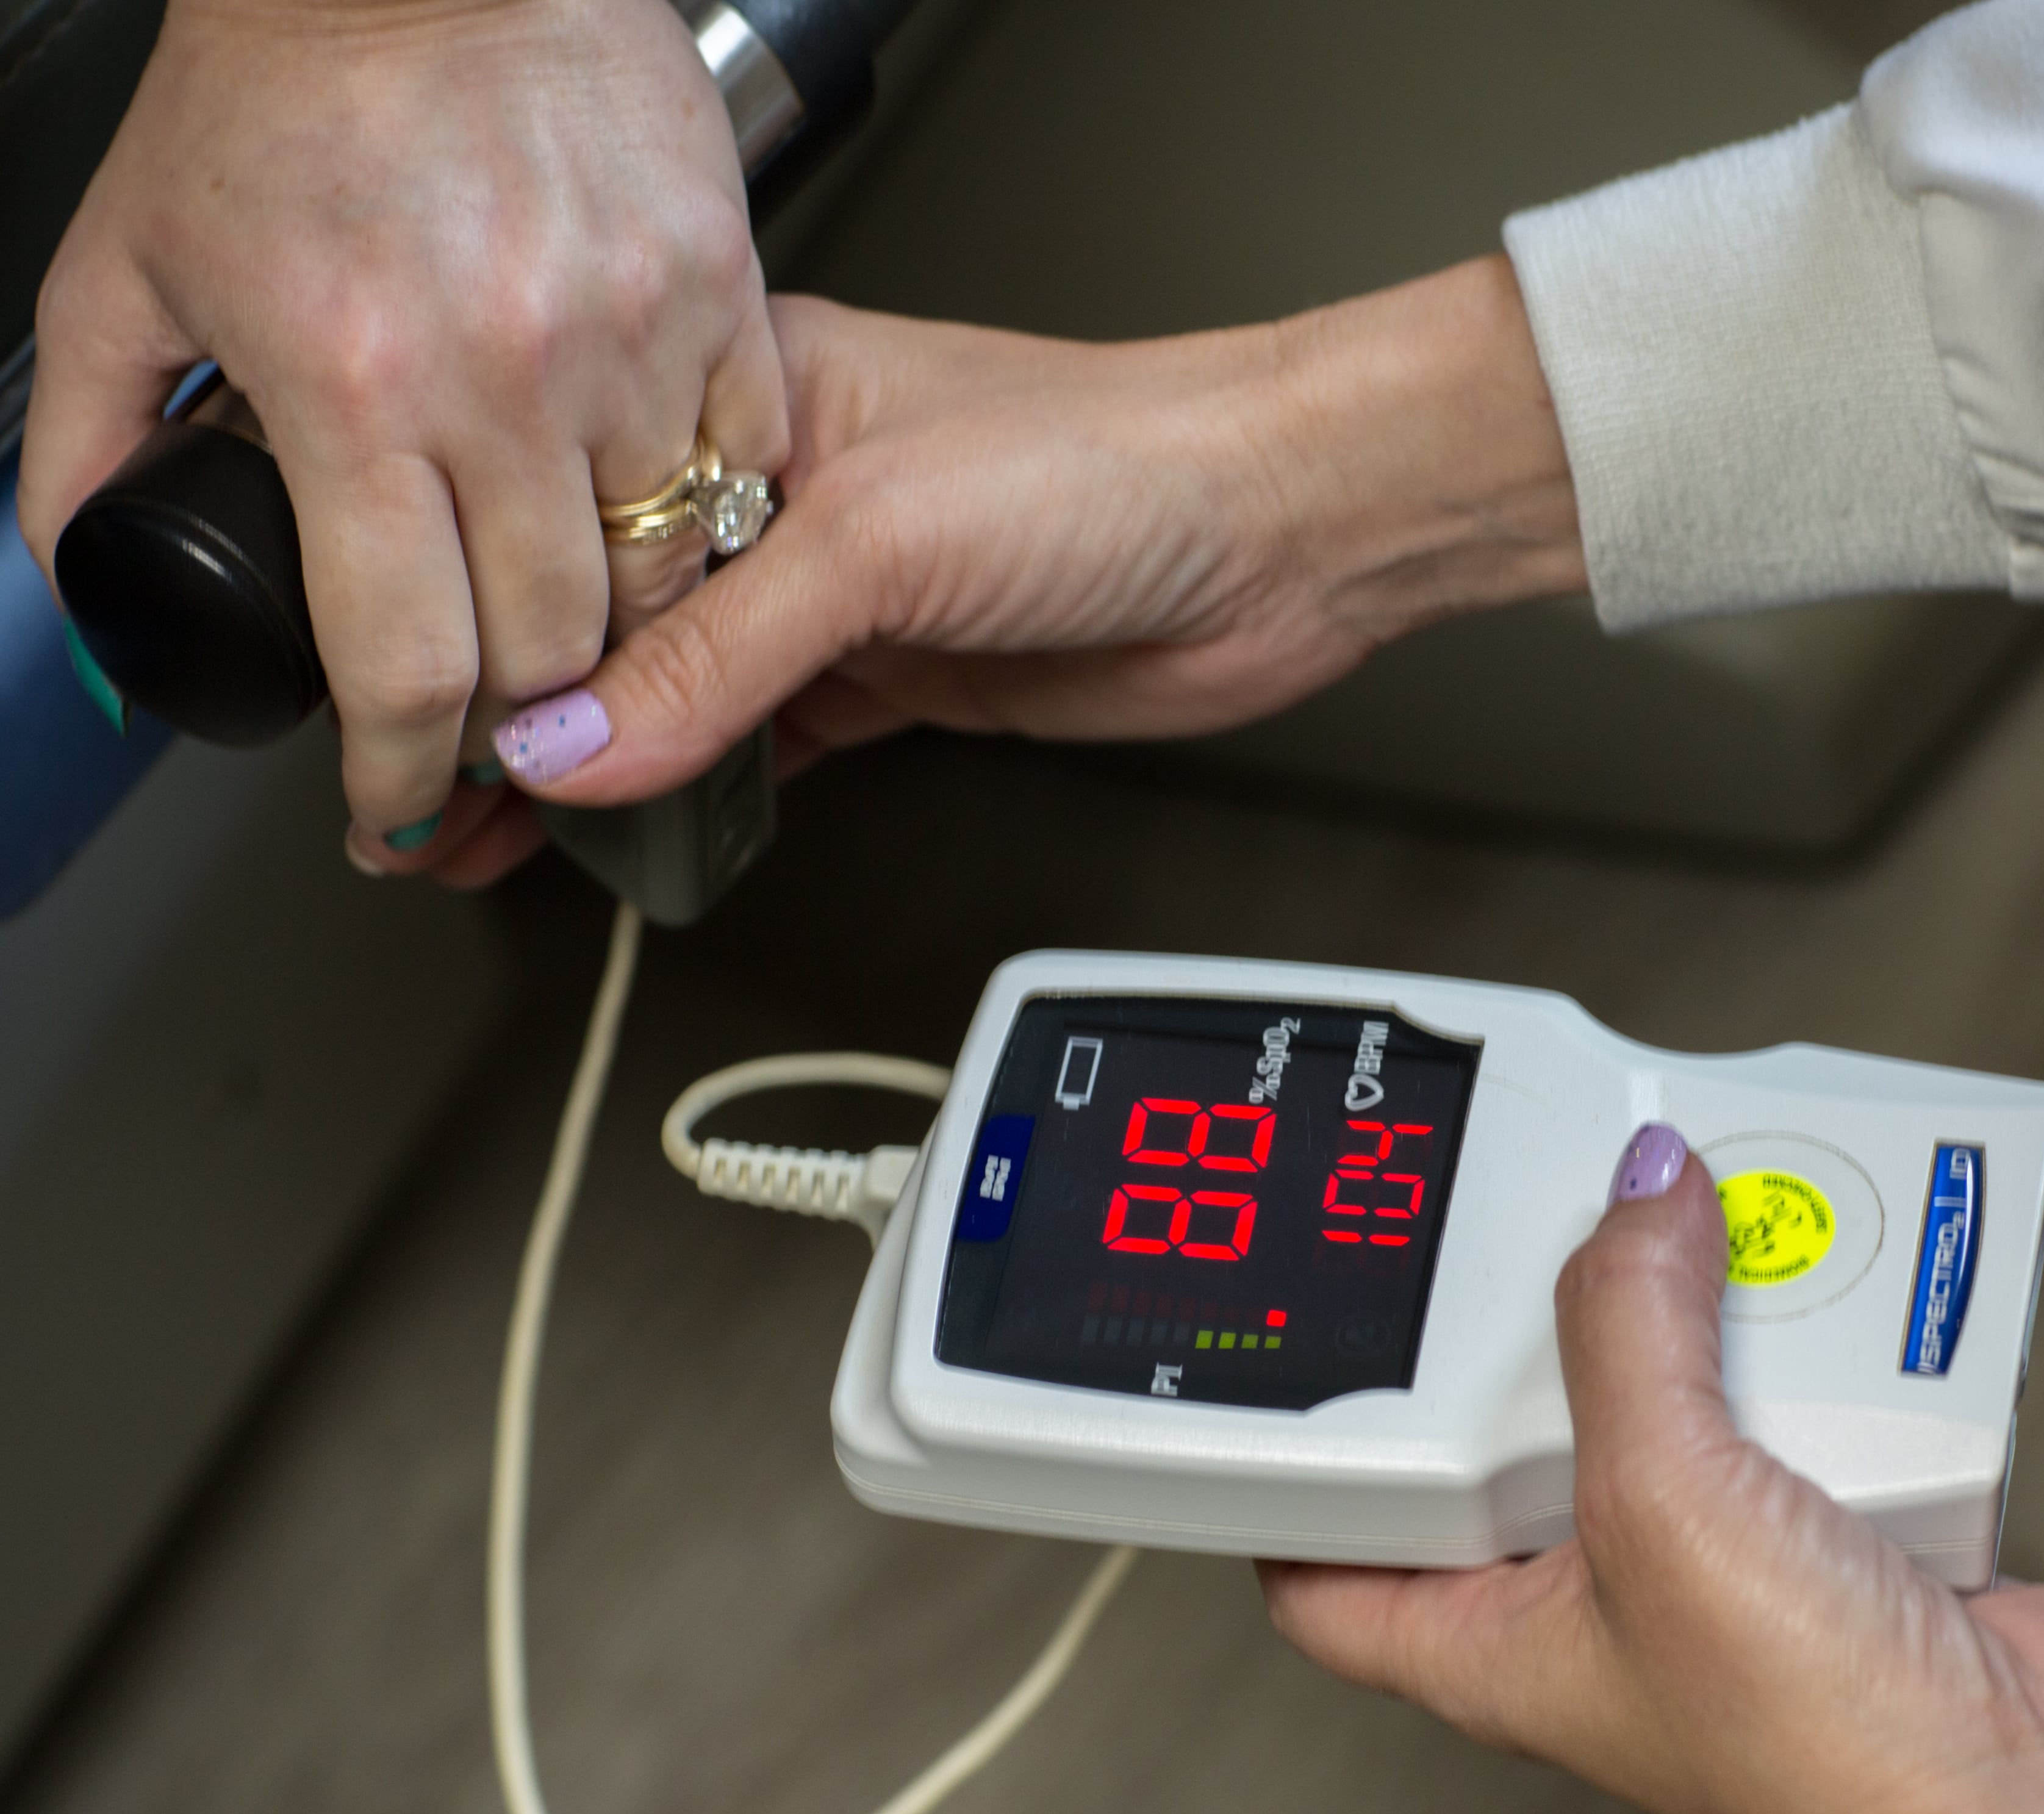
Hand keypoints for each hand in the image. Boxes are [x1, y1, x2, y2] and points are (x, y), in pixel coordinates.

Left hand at [17, 0, 786, 879]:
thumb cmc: (292, 71)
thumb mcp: (130, 262)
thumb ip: (89, 440)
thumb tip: (86, 585)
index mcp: (353, 383)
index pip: (407, 668)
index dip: (407, 777)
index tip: (400, 811)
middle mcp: (504, 375)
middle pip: (550, 652)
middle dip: (512, 719)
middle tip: (486, 717)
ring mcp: (630, 338)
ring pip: (662, 580)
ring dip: (616, 627)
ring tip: (566, 609)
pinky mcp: (718, 294)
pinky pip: (743, 470)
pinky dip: (708, 518)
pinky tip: (654, 508)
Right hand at [479, 256, 1585, 803]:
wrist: (1278, 537)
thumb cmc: (1114, 461)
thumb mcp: (878, 542)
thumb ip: (716, 656)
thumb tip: (576, 745)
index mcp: (751, 402)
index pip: (574, 527)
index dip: (492, 629)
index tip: (422, 719)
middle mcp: (783, 496)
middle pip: (611, 621)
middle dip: (518, 716)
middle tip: (421, 801)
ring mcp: (843, 598)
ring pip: (679, 697)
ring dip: (596, 771)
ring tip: (493, 838)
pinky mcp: (896, 678)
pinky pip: (764, 745)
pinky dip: (699, 794)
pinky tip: (633, 830)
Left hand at [1261, 1128, 2043, 1813]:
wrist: (2037, 1799)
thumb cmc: (1824, 1741)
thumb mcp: (1665, 1498)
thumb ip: (1629, 1325)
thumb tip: (1636, 1189)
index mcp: (1487, 1642)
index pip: (1326, 1563)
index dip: (1290, 1478)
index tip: (1292, 1364)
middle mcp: (1583, 1603)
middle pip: (1498, 1437)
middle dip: (1521, 1333)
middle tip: (1528, 1225)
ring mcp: (1701, 1563)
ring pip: (1653, 1394)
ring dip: (1684, 1313)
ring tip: (1694, 1227)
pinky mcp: (1809, 1523)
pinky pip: (1777, 1397)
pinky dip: (1798, 1338)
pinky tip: (1812, 1283)